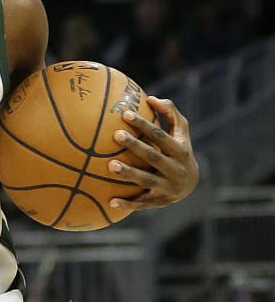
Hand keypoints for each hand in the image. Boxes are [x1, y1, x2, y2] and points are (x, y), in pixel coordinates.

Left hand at [107, 96, 198, 210]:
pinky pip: (141, 203)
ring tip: (110, 165)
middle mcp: (176, 170)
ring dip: (129, 173)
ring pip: (146, 180)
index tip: (126, 114)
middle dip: (135, 146)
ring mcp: (167, 187)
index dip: (144, 124)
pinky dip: (127, 204)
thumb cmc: (179, 148)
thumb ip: (170, 112)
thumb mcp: (181, 131)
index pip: (161, 135)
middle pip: (153, 156)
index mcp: (181, 151)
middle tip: (116, 135)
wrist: (191, 184)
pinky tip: (110, 201)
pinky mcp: (158, 201)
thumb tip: (151, 98)